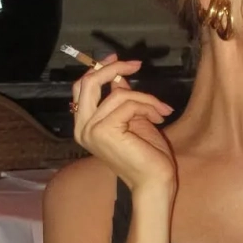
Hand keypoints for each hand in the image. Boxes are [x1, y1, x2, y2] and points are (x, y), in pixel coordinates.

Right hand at [71, 55, 176, 191]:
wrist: (154, 182)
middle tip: (136, 65)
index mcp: (83, 126)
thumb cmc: (146, 155)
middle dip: (113, 69)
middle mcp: (81, 128)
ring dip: (145, 98)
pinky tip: (159, 118)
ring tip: (160, 111)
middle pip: (88, 83)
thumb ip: (121, 99)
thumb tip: (118, 77)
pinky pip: (128, 104)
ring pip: (118, 94)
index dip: (100, 69)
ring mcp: (90, 130)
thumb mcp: (133, 119)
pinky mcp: (103, 131)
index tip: (119, 60)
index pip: (82, 88)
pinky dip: (147, 106)